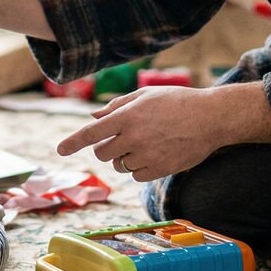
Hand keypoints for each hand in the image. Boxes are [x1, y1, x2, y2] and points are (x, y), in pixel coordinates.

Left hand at [56, 85, 226, 181]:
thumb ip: (117, 106)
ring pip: (119, 165)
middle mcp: (133, 138)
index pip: (91, 133)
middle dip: (106, 147)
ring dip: (124, 157)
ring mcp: (146, 156)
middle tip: (122, 138)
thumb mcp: (145, 95)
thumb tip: (94, 117)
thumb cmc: (177, 101)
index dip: (73, 142)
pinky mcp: (158, 170)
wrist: (211, 118)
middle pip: (102, 153)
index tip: (60, 149)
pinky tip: (154, 154)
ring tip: (146, 142)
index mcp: (127, 116)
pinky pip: (136, 175)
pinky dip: (139, 168)